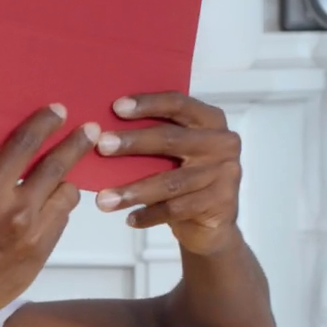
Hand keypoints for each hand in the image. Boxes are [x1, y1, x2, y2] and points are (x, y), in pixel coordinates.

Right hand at [0, 104, 93, 326]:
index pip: (25, 145)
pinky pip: (60, 223)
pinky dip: (55, 212)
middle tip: (89, 132)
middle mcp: (16, 211)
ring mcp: (32, 235)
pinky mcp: (40, 255)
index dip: (45, 124)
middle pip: (58, 167)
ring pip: (66, 196)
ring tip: (61, 180)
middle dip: (76, 145)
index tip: (58, 112)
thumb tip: (14, 163)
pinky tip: (46, 211)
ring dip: (65, 184)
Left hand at [88, 91, 243, 255]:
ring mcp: (224, 173)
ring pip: (170, 182)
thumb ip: (154, 136)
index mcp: (210, 120)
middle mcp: (222, 142)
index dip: (148, 104)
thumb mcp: (175, 152)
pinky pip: (176, 208)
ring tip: (104, 200)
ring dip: (133, 191)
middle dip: (133, 142)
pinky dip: (149, 215)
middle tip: (102, 146)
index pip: (178, 103)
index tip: (116, 107)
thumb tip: (103, 130)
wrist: (213, 223)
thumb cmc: (185, 177)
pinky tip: (130, 218)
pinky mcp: (220, 202)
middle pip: (171, 139)